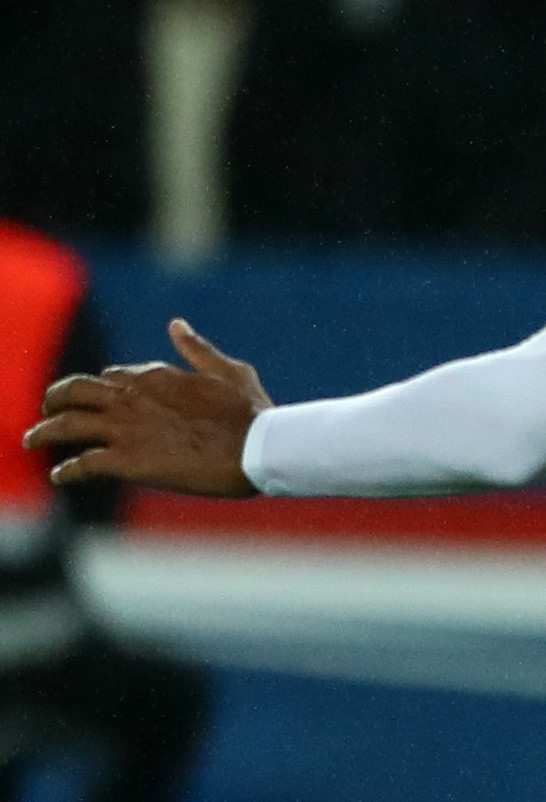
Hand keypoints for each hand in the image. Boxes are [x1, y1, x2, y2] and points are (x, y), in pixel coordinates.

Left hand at [22, 320, 269, 497]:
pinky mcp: (125, 461)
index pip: (111, 377)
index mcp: (154, 376)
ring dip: (44, 431)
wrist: (257, 448)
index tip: (99, 400)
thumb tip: (176, 324)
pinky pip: (82, 464)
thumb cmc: (251, 412)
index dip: (102, 388)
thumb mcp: (228, 371)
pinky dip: (66, 471)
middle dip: (55, 399)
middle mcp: (130, 398)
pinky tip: (59, 477)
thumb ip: (198, 349)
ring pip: (66, 425)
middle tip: (47, 410)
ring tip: (32, 440)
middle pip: (74, 392)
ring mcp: (124, 430)